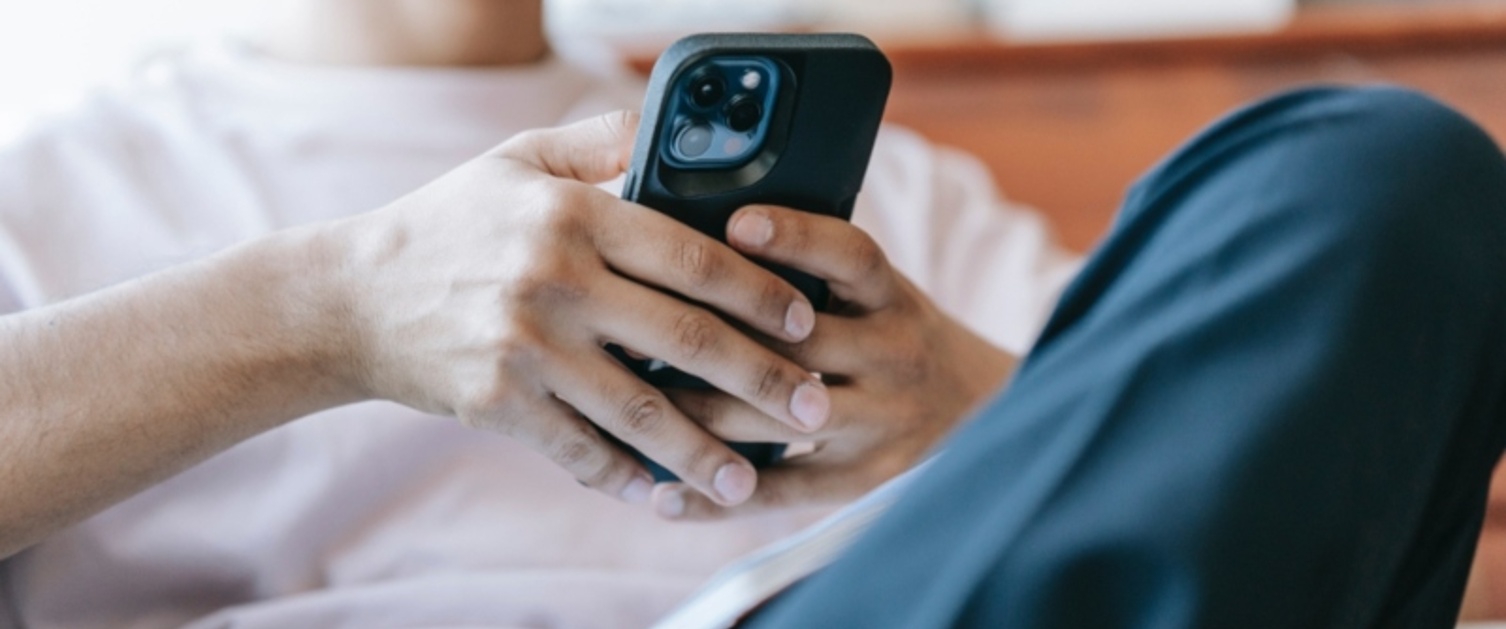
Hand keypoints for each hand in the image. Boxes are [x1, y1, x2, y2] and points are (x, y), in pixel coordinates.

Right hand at [325, 113, 831, 506]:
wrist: (350, 297)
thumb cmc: (450, 223)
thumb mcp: (520, 160)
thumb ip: (602, 141)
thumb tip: (676, 127)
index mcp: (574, 214)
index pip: (694, 255)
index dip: (761, 292)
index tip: (806, 320)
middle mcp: (555, 279)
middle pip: (686, 340)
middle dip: (764, 381)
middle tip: (817, 410)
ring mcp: (525, 347)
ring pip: (641, 411)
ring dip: (707, 453)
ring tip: (753, 480)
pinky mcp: (498, 404)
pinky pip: (580, 451)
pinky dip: (627, 478)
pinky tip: (666, 497)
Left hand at [651, 205, 1018, 518]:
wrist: (986, 412)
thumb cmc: (898, 336)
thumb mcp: (880, 293)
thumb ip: (817, 271)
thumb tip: (711, 230)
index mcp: (894, 298)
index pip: (851, 256)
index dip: (795, 235)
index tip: (734, 224)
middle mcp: (894, 356)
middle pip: (796, 345)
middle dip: (709, 338)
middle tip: (630, 327)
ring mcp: (882, 423)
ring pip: (774, 420)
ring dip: (694, 415)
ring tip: (626, 405)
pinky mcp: (865, 482)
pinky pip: (782, 493)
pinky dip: (716, 497)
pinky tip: (660, 496)